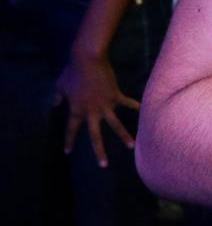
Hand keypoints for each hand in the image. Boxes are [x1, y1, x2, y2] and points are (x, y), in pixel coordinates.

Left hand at [55, 52, 138, 168]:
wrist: (88, 61)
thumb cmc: (72, 73)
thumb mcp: (60, 86)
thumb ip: (57, 98)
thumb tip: (54, 105)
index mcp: (76, 110)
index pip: (71, 129)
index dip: (69, 141)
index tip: (67, 152)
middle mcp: (92, 112)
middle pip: (95, 136)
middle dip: (99, 151)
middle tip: (103, 165)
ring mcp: (105, 105)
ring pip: (115, 124)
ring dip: (124, 136)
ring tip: (131, 146)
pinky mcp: (116, 95)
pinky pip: (127, 102)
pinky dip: (135, 106)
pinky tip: (143, 110)